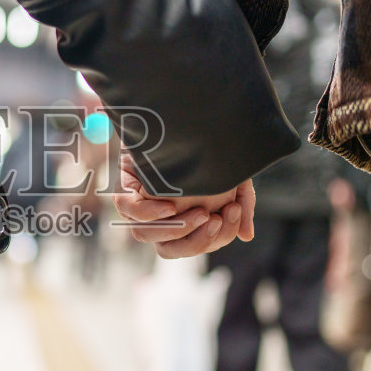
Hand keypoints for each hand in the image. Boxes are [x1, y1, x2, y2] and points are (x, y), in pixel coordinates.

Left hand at [112, 155, 255, 258]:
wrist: (184, 120)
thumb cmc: (208, 154)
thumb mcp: (231, 179)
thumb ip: (241, 207)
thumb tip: (247, 236)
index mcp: (180, 223)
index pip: (193, 246)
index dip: (214, 239)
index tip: (233, 214)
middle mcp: (156, 220)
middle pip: (169, 250)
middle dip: (198, 240)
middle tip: (217, 218)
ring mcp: (137, 208)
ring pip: (146, 235)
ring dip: (178, 228)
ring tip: (202, 212)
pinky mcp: (124, 189)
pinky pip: (131, 212)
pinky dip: (150, 213)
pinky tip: (171, 206)